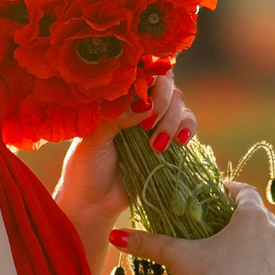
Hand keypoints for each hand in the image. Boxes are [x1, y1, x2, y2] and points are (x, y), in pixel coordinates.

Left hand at [55, 70, 196, 220]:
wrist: (95, 203)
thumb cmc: (87, 167)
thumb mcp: (94, 139)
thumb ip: (117, 117)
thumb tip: (146, 104)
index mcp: (117, 98)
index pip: (140, 70)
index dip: (150, 73)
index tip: (146, 88)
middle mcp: (138, 105)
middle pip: (166, 83)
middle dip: (162, 100)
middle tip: (147, 123)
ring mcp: (155, 122)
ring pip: (179, 103)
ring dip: (171, 119)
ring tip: (155, 144)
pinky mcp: (169, 141)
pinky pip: (187, 125)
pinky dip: (187, 128)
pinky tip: (179, 141)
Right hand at [108, 181, 274, 274]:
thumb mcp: (176, 257)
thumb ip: (148, 243)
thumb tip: (115, 236)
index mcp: (250, 217)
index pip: (245, 192)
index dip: (232, 190)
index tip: (221, 192)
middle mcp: (274, 230)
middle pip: (263, 215)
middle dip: (248, 217)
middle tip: (230, 224)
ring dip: (269, 237)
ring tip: (251, 245)